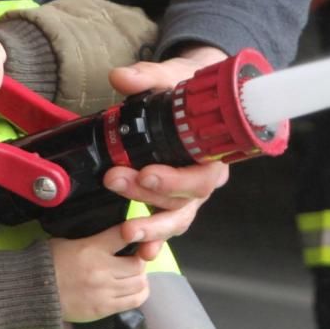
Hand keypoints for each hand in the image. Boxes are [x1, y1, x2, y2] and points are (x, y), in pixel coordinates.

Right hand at [50, 224, 148, 322]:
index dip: (135, 235)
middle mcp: (102, 270)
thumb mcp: (70, 241)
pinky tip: (132, 290)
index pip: (125, 235)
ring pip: (139, 284)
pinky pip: (133, 302)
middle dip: (138, 262)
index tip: (136, 238)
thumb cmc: (49, 262)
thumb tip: (116, 238)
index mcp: (93, 248)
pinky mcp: (103, 309)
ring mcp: (104, 291)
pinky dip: (138, 294)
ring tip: (132, 277)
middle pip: (138, 264)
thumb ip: (95, 241)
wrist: (31, 291)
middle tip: (132, 261)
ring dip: (139, 279)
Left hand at [104, 45, 230, 259]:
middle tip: (117, 182)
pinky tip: (140, 251)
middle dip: (149, 196)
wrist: (193, 96)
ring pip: (176, 217)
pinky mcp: (170, 200)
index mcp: (212, 150)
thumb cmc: (187, 89)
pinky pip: (166, 225)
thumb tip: (121, 77)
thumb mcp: (171, 77)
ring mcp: (188, 192)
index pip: (202, 175)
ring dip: (150, 225)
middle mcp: (204, 176)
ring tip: (125, 231)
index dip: (175, 180)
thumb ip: (148, 77)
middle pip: (184, 199)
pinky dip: (154, 240)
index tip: (146, 174)